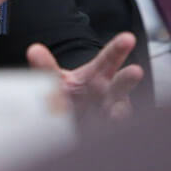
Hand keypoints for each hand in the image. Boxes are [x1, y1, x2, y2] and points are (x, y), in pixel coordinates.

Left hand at [27, 32, 143, 120]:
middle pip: (119, 85)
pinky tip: (105, 129)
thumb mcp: (57, 81)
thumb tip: (34, 50)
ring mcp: (108, 114)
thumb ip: (47, 67)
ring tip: (117, 113)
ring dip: (118, 112)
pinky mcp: (104, 132)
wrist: (68, 128)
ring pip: (118, 111)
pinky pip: (108, 130)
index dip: (118, 49)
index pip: (108, 59)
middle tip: (135, 71)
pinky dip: (106, 130)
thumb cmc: (70, 99)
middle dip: (127, 79)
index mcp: (97, 75)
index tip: (128, 38)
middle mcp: (107, 93)